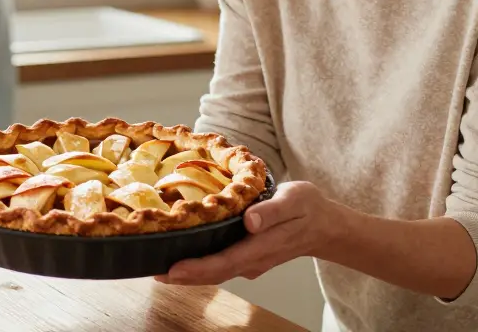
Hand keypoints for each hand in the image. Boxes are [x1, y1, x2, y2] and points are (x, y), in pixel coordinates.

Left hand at [155, 181, 344, 285]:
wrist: (325, 225)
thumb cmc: (308, 208)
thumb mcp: (295, 200)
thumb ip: (272, 211)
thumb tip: (250, 221)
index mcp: (262, 246)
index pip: (224, 262)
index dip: (197, 268)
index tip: (171, 269)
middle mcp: (254, 260)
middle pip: (214, 273)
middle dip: (183, 276)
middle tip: (152, 270)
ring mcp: (251, 262)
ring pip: (216, 273)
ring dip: (188, 274)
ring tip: (158, 267)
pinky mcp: (248, 258)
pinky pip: (220, 266)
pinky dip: (199, 266)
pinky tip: (182, 259)